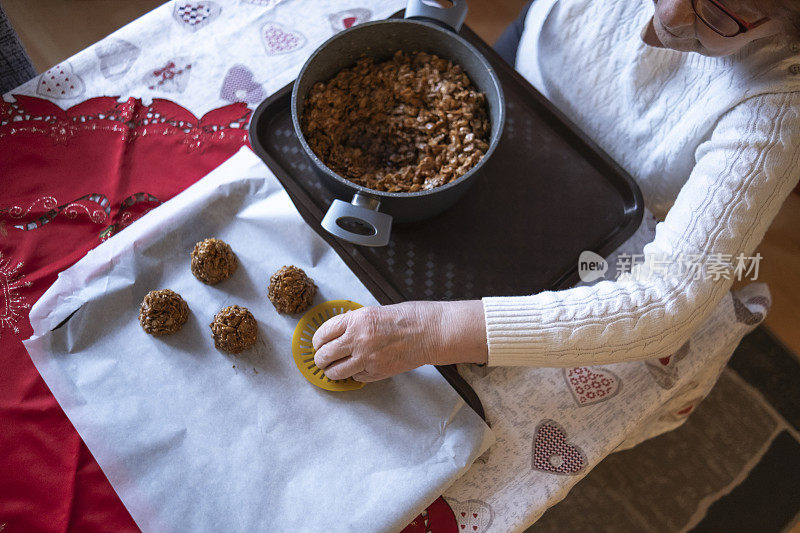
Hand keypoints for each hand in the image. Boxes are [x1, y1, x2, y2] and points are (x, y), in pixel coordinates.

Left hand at [312, 300, 487, 381]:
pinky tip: (359, 369)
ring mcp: (366, 358)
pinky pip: (355, 377)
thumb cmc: (408, 317)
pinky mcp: (376, 373)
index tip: (317, 344)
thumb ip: (355, 322)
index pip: (323, 333)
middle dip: (320, 359)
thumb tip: (338, 332)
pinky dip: (354, 374)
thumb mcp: (375, 311)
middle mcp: (357, 339)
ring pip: (335, 372)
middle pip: (324, 355)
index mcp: (356, 319)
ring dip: (331, 372)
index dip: (317, 341)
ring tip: (333, 370)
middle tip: (321, 360)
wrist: (431, 332)